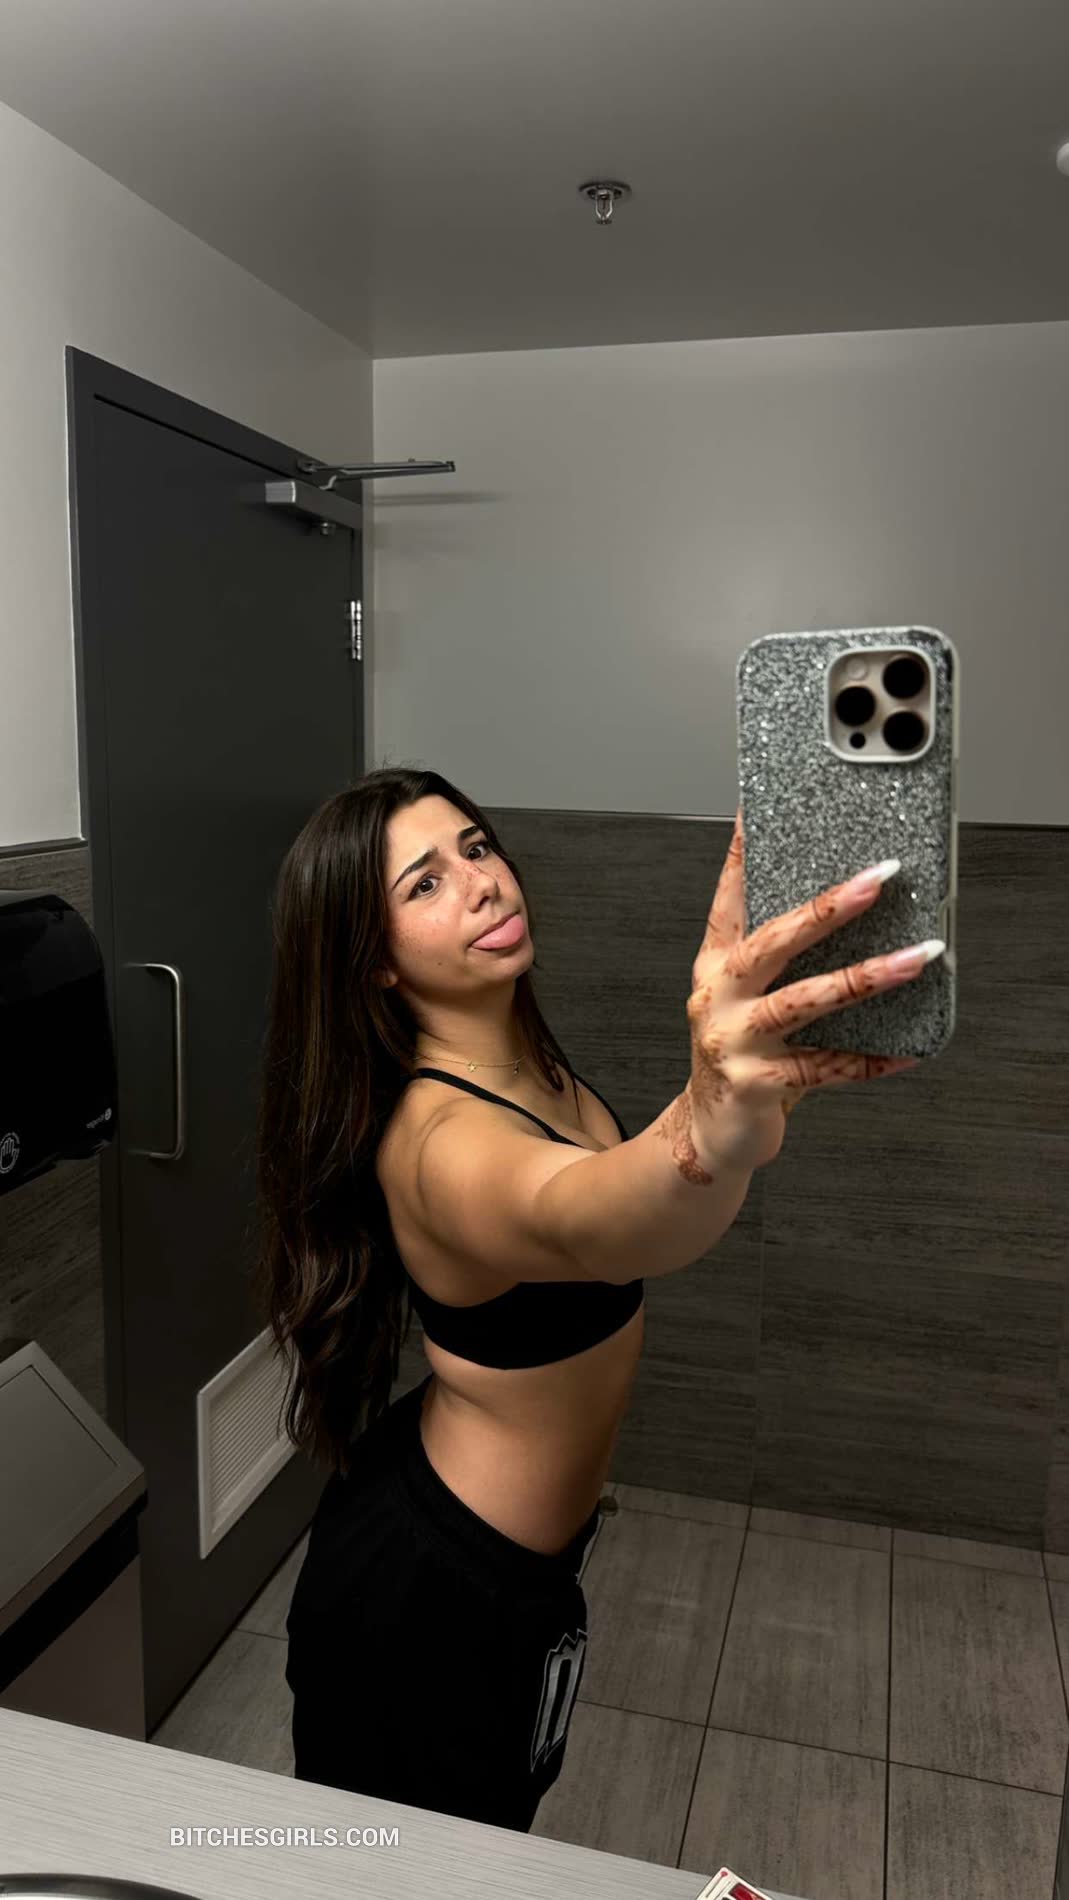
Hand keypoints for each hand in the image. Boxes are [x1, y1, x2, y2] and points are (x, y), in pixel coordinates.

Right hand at [684, 806, 924, 1173]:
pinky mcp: (754, 1082)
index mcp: (715, 966)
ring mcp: (732, 1040)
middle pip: (773, 941)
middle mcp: (717, 996)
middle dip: (828, 907)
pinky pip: (826, 1067)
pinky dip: (872, 1059)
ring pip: (804, 1000)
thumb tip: (851, 911)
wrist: (714, 1132)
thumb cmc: (742, 1056)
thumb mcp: (749, 999)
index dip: (741, 855)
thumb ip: (784, 962)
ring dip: (865, 977)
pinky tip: (908, 1051)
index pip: (729, 900)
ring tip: (915, 960)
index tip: (757, 813)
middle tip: (877, 879)